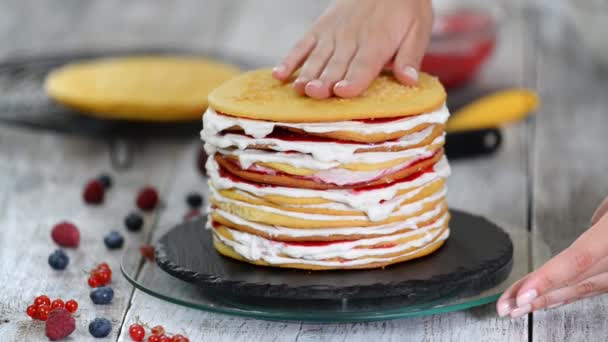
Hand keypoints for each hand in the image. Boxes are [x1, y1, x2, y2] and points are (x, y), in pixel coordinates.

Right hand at [272, 0, 432, 98]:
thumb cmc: (404, 8)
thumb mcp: (418, 29)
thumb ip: (410, 56)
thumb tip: (409, 80)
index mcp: (377, 42)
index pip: (363, 65)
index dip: (353, 80)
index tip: (342, 91)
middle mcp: (351, 39)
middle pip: (336, 65)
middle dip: (325, 80)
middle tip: (314, 93)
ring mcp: (332, 34)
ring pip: (317, 58)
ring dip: (307, 74)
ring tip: (299, 89)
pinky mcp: (320, 29)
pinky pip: (302, 45)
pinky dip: (289, 60)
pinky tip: (279, 75)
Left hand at [497, 195, 607, 317]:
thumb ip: (607, 215)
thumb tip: (594, 224)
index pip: (578, 261)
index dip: (548, 280)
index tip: (522, 294)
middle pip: (577, 282)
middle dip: (537, 296)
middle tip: (505, 307)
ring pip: (586, 289)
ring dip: (550, 298)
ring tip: (518, 307)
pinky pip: (599, 286)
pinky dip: (572, 292)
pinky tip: (550, 300)